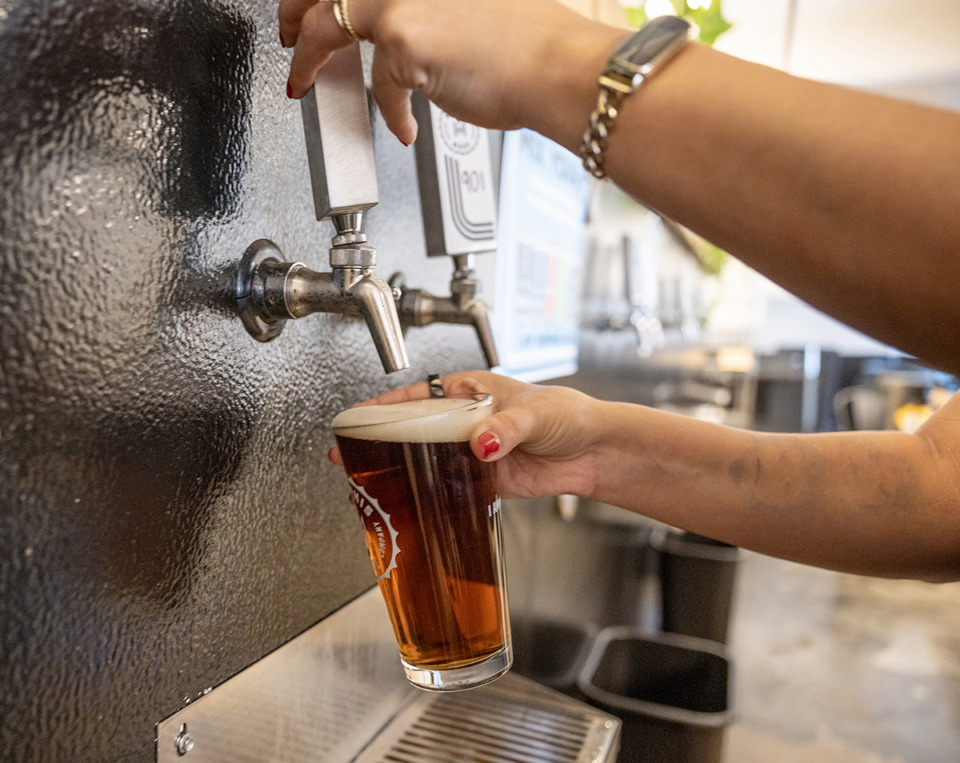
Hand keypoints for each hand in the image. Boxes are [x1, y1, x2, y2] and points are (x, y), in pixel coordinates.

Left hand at [278, 0, 624, 148]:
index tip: (313, 4)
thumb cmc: (530, 41)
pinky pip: (378, 85)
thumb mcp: (465, 4)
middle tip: (290, 32)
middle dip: (296, 11)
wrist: (559, 67)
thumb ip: (420, 7)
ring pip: (325, 24)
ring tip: (306, 80)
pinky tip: (403, 126)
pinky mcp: (403, 38)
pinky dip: (390, 111)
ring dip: (309, 58)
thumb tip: (388, 28)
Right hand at [328, 370, 604, 498]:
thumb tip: (481, 442)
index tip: (356, 415)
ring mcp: (473, 450)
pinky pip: (449, 485)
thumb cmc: (568, 416)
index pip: (418, 395)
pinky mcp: (484, 478)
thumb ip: (506, 428)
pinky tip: (411, 499)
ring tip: (369, 478)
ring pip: (426, 457)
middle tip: (348, 452)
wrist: (595, 451)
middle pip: (414, 428)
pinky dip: (430, 492)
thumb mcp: (534, 413)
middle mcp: (466, 419)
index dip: (384, 405)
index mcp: (471, 391)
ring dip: (400, 466)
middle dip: (381, 439)